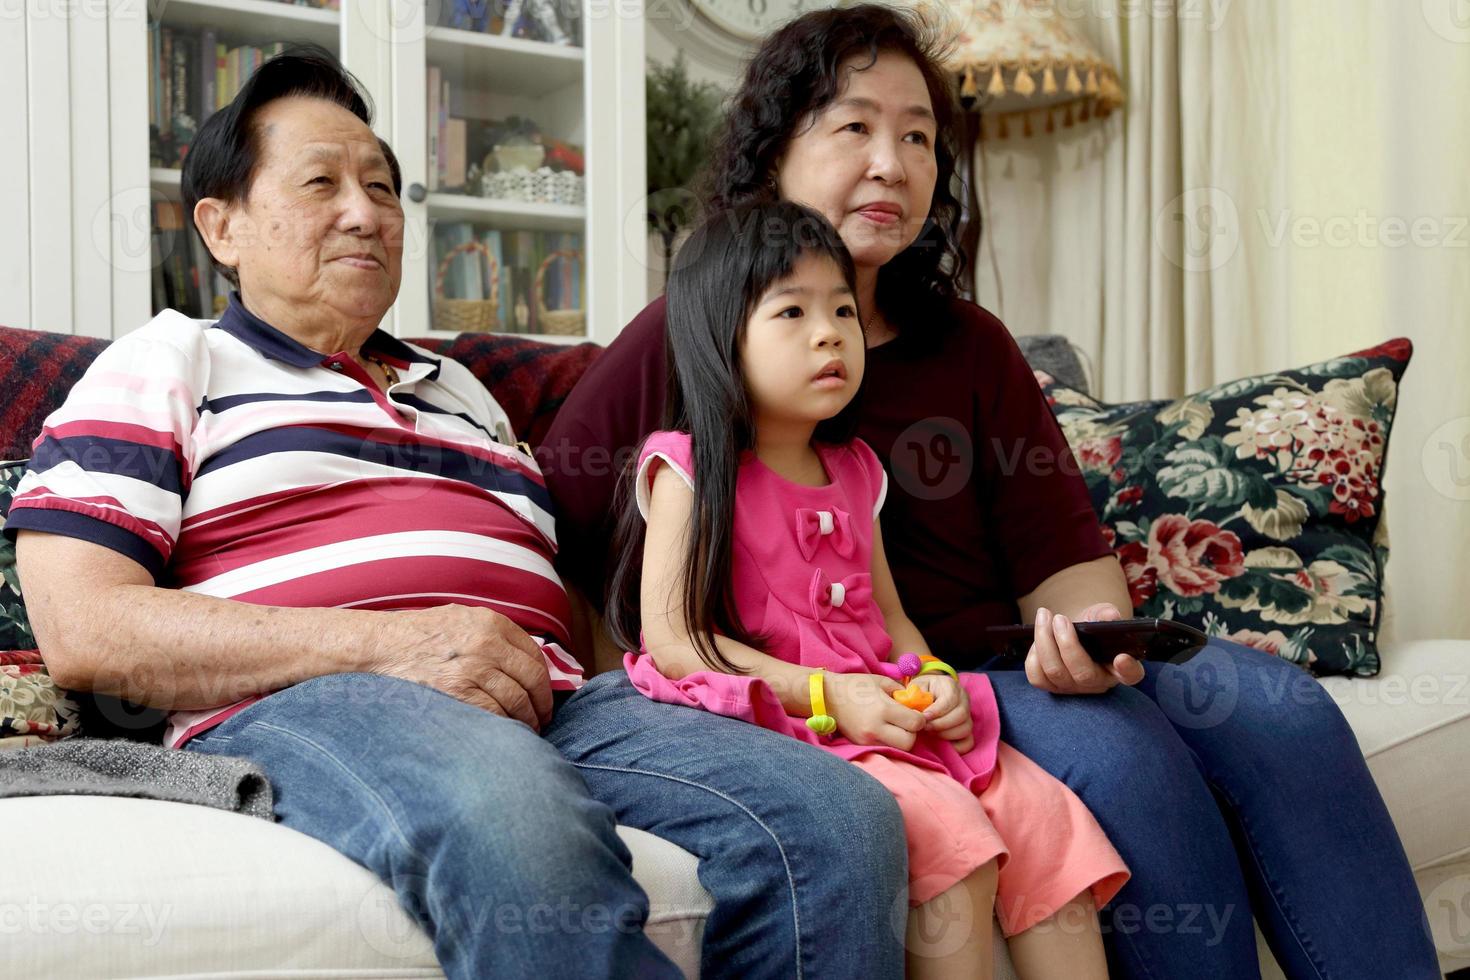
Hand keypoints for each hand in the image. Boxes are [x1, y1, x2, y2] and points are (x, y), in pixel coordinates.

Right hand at [377, 605, 552, 729]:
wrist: (382, 646)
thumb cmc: (421, 634)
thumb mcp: (463, 619)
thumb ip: (494, 635)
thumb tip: (525, 662)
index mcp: (492, 623)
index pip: (535, 655)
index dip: (545, 680)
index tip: (544, 695)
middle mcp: (487, 644)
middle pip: (532, 679)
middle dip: (542, 703)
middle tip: (543, 718)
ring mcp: (473, 668)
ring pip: (518, 700)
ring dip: (527, 719)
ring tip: (528, 728)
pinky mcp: (457, 691)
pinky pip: (494, 713)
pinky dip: (505, 725)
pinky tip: (506, 731)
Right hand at [825, 672, 925, 750]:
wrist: (827, 697)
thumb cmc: (854, 686)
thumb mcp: (880, 681)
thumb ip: (900, 691)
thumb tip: (914, 702)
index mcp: (883, 709)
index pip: (915, 723)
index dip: (919, 718)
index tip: (914, 713)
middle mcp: (876, 728)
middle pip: (909, 743)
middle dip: (912, 733)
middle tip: (906, 723)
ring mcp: (867, 739)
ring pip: (897, 749)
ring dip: (900, 739)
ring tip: (894, 727)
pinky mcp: (861, 745)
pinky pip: (883, 747)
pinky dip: (888, 741)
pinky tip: (883, 729)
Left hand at [911, 673, 973, 753]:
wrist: (927, 695)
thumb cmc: (921, 692)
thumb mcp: (916, 688)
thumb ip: (916, 697)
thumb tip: (916, 713)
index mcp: (951, 686)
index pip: (950, 699)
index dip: (936, 711)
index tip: (923, 718)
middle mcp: (964, 699)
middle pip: (961, 715)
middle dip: (940, 724)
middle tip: (925, 727)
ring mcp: (968, 715)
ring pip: (965, 729)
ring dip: (946, 734)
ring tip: (931, 733)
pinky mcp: (967, 730)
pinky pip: (968, 742)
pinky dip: (955, 746)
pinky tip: (940, 743)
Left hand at [1024, 602, 1144, 695]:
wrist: (1072, 630)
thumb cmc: (1092, 624)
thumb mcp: (1101, 615)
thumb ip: (1106, 614)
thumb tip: (1109, 616)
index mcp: (1120, 667)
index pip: (1131, 675)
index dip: (1128, 670)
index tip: (1121, 657)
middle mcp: (1099, 683)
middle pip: (1082, 673)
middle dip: (1067, 642)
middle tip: (1060, 618)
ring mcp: (1074, 688)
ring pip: (1055, 672)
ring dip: (1044, 641)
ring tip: (1044, 616)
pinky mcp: (1052, 687)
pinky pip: (1037, 677)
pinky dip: (1033, 655)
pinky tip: (1038, 637)